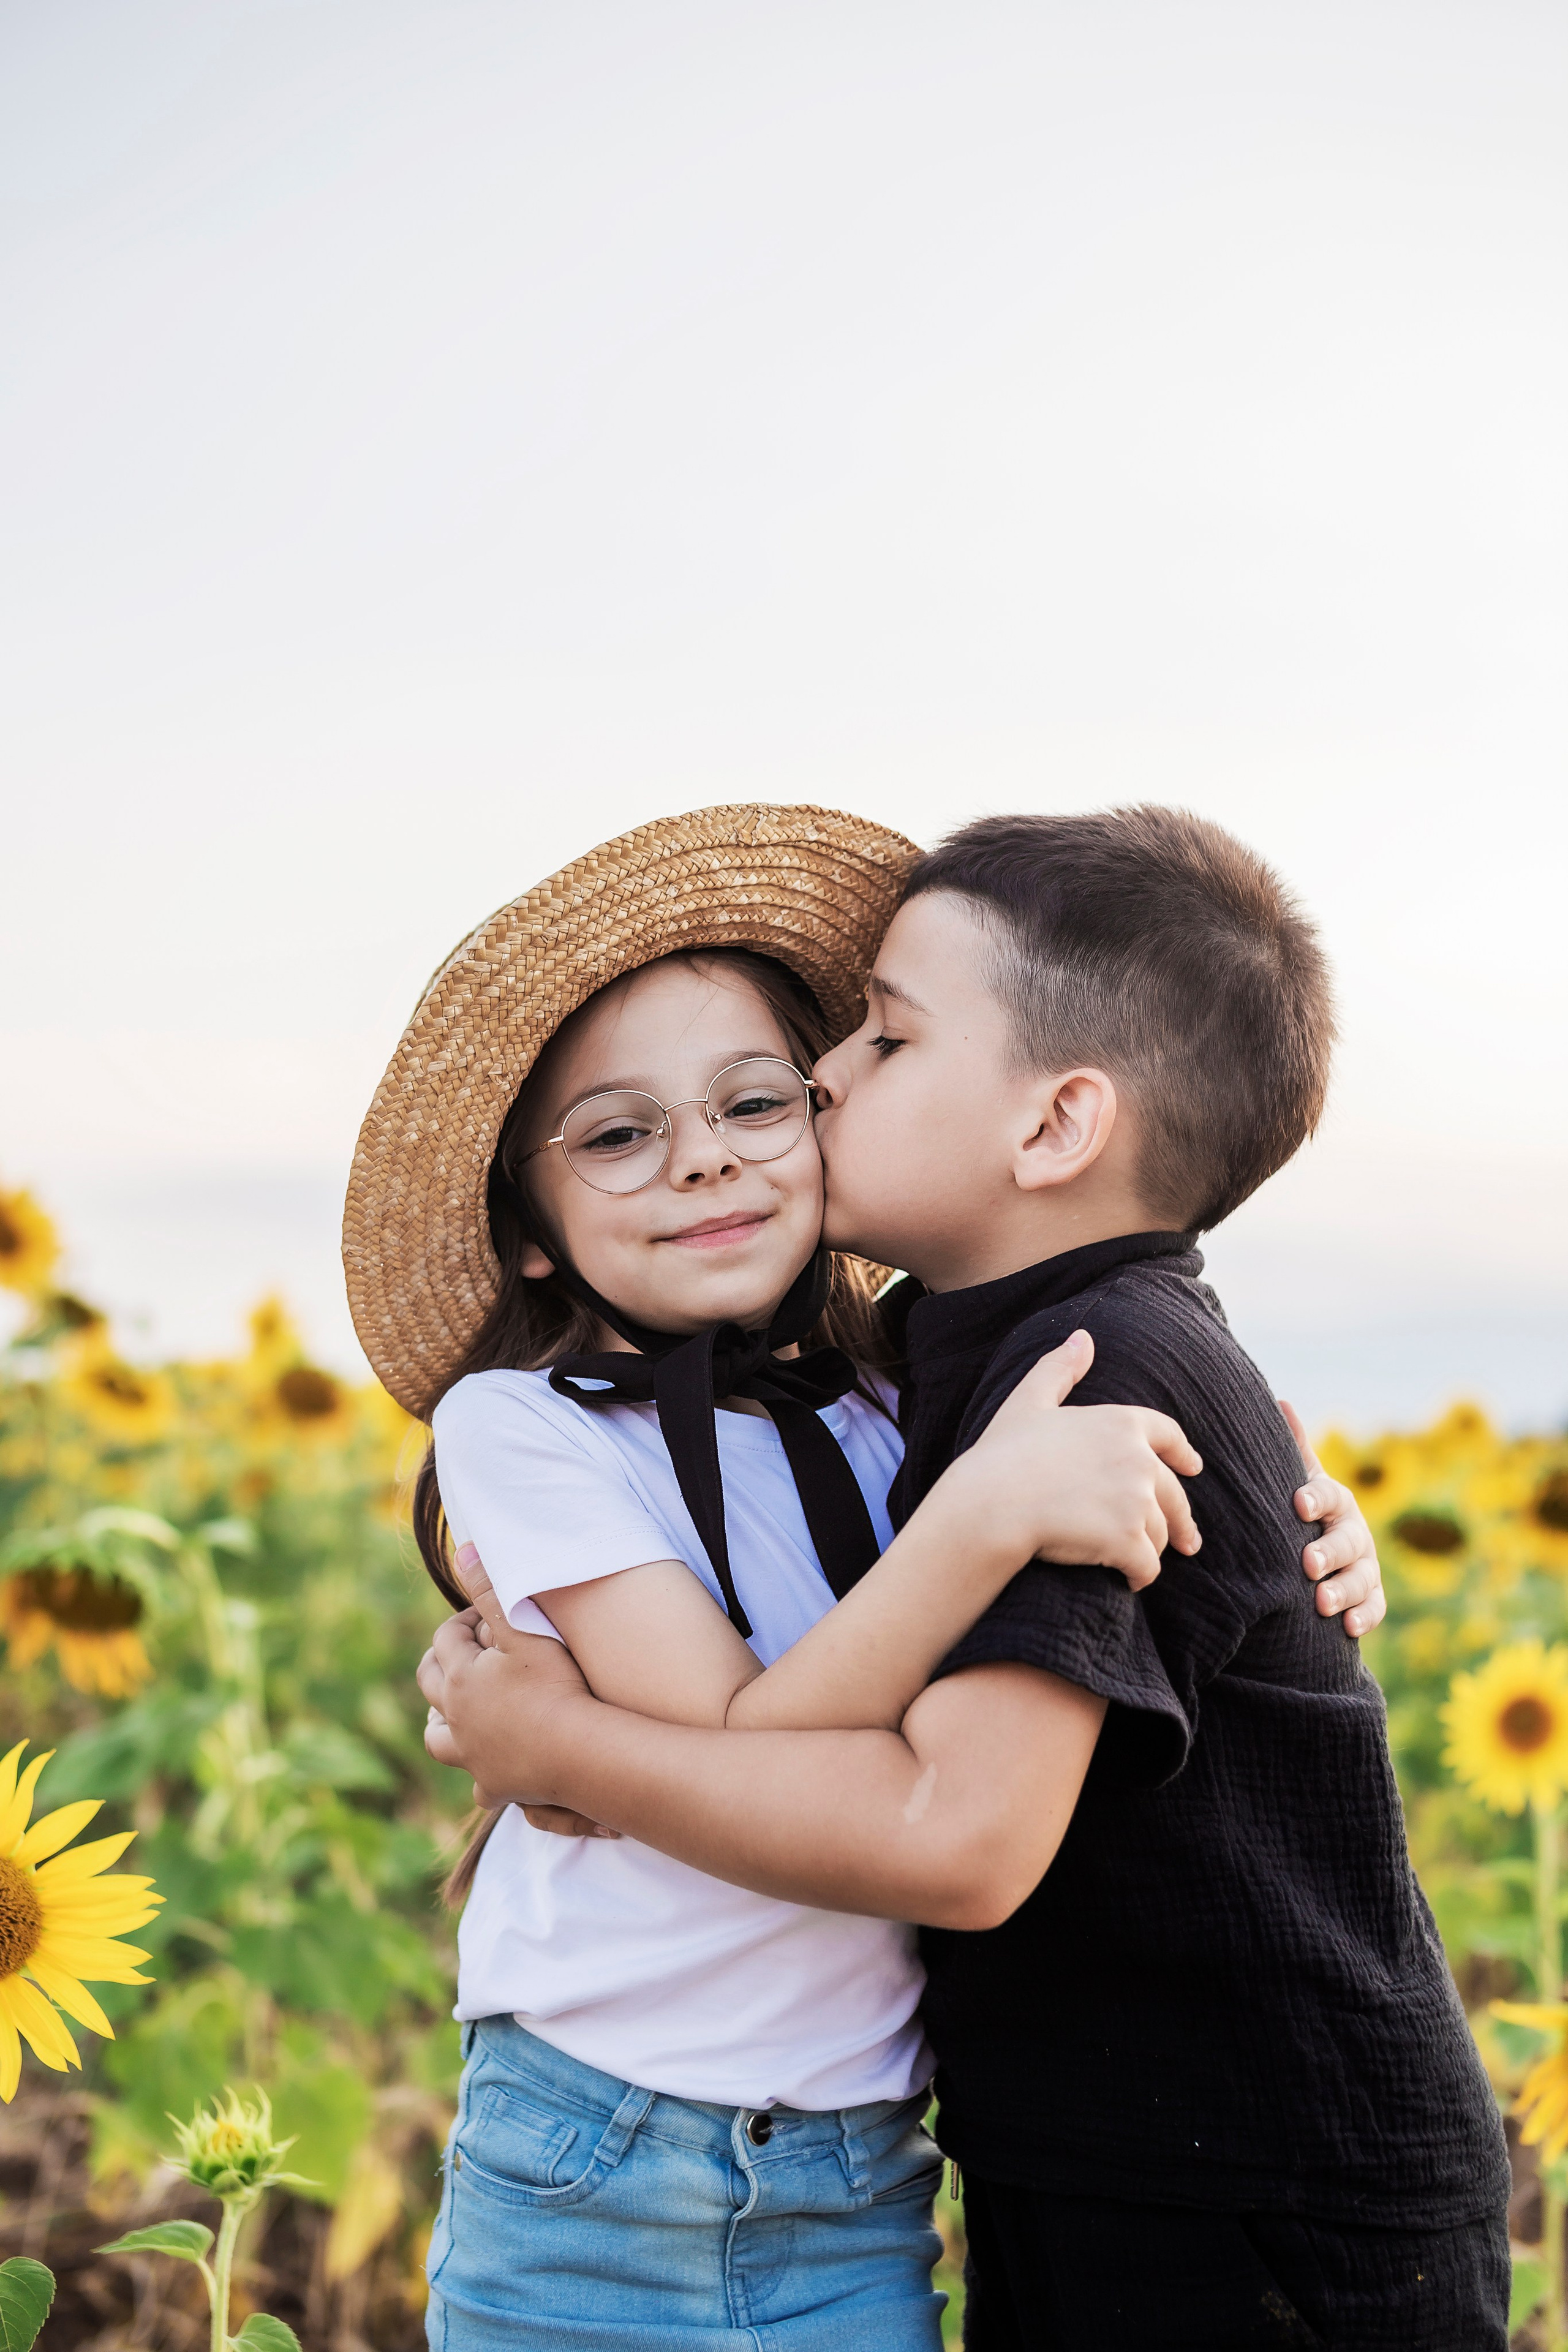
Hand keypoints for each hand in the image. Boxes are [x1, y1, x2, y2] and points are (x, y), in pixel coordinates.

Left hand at [416, 1547, 615, 1832]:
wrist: (578, 1751)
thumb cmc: (556, 1686)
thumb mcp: (525, 1629)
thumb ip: (492, 1590)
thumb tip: (462, 1549)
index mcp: (459, 1678)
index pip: (446, 1638)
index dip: (464, 1619)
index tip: (487, 1614)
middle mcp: (456, 1718)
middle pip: (430, 1684)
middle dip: (441, 1662)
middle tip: (464, 1651)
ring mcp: (472, 1756)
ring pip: (438, 1739)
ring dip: (440, 1722)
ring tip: (452, 1711)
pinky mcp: (495, 1785)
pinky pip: (478, 1785)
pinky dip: (479, 1775)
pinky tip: (490, 1768)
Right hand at [958, 1332, 1202, 1591]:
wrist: (990, 1504)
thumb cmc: (1002, 1455)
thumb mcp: (1028, 1403)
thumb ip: (1059, 1369)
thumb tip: (1083, 1337)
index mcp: (1120, 1422)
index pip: (1169, 1435)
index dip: (1183, 1452)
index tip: (1193, 1468)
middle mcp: (1139, 1459)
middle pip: (1172, 1494)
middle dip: (1180, 1519)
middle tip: (1187, 1541)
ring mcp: (1136, 1501)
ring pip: (1160, 1533)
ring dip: (1150, 1549)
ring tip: (1136, 1562)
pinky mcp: (1129, 1541)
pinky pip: (1147, 1566)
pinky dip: (1140, 1576)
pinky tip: (1129, 1581)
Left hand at [1280, 1401, 1385, 1638]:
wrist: (1317, 1553)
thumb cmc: (1300, 1512)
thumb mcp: (1297, 1482)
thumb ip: (1292, 1450)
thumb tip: (1281, 1401)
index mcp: (1334, 1501)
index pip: (1328, 1496)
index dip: (1315, 1498)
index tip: (1298, 1504)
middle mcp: (1354, 1532)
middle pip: (1348, 1541)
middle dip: (1330, 1552)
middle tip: (1308, 1564)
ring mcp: (1365, 1565)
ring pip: (1362, 1577)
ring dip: (1344, 1590)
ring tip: (1323, 1603)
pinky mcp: (1370, 1597)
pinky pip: (1373, 1608)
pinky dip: (1363, 1617)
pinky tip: (1348, 1628)